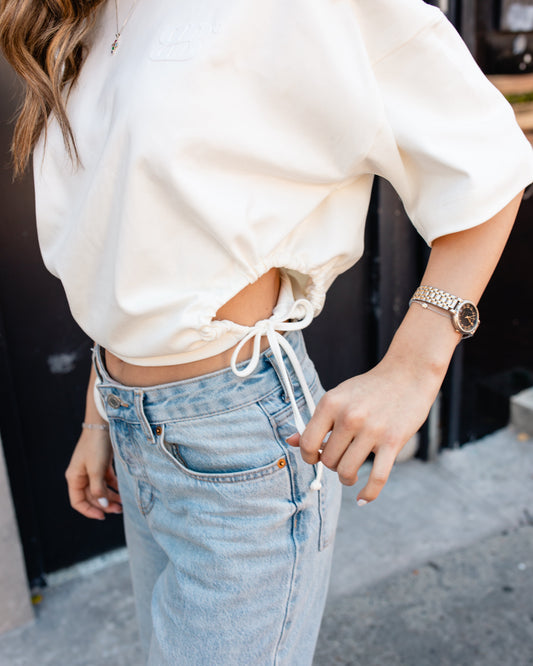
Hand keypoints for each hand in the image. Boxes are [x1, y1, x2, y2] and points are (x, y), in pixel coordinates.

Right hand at [65, 428, 121, 519]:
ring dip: (110, 497)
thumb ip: (98, 489)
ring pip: (100, 489)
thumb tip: (102, 505)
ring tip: (123, 503)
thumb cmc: (96, 446)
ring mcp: (91, 469)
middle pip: (91, 496)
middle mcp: (81, 475)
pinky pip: (106, 480)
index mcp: (74, 478)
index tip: (103, 516)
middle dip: (104, 504)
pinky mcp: (101, 463)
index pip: (78, 501)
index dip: (89, 511)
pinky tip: (123, 490)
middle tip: (119, 510)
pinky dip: (113, 486)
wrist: (103, 423)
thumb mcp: (97, 469)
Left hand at [287, 353, 443, 504]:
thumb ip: (317, 421)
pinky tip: (363, 498)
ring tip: (351, 473)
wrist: (408, 374)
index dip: (309, 457)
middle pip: (328, 461)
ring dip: (347, 478)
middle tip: (342, 457)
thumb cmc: (369, 389)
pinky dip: (368, 493)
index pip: (308, 443)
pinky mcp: (393, 441)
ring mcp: (372, 430)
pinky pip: (377, 478)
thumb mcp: (338, 397)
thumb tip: (291, 441)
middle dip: (332, 465)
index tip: (317, 456)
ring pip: (347, 472)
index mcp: (331, 403)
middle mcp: (349, 416)